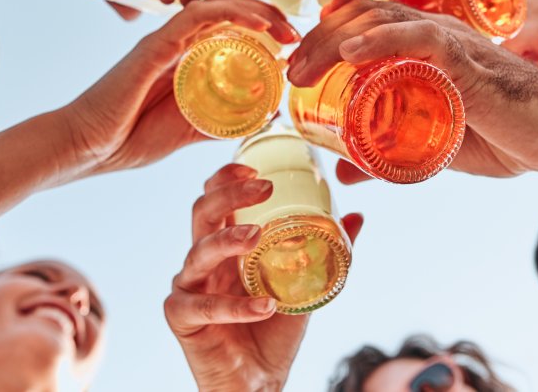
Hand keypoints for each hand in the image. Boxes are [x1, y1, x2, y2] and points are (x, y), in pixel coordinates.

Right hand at [59, 0, 297, 176]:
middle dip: (267, 14)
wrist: (82, 148)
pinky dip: (232, 13)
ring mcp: (165, 39)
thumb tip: (262, 115)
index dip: (263, 25)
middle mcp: (175, 40)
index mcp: (183, 56)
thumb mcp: (189, 129)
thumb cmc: (128, 140)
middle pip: (228, 7)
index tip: (293, 43)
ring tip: (286, 29)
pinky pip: (197, 16)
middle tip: (297, 34)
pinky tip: (259, 23)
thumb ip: (219, 120)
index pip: (228, 24)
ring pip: (218, 4)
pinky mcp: (155, 45)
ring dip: (257, 10)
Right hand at [165, 164, 363, 391]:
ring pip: (197, 253)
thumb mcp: (304, 284)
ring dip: (227, 240)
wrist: (258, 381)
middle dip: (228, 194)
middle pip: (201, 213)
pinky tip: (264, 305)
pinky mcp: (182, 317)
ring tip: (257, 235)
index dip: (227, 178)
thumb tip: (355, 218)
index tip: (255, 168)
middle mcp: (201, 261)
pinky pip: (203, 306)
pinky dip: (235, 306)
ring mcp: (187, 287)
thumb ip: (324, 252)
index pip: (214, 199)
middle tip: (263, 189)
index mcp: (225, 246)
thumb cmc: (273, 331)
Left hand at [289, 0, 537, 177]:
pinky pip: (421, 39)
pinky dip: (382, 40)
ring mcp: (450, 42)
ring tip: (303, 69)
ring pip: (380, 22)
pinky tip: (350, 53)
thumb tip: (346, 170)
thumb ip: (392, 152)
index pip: (363, 22)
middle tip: (289, 74)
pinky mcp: (467, 60)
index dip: (323, 36)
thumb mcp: (434, 145)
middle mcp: (432, 33)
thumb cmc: (505, 134)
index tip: (294, 66)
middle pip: (361, 17)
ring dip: (333, 41)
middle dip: (316, 41)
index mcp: (423, 45)